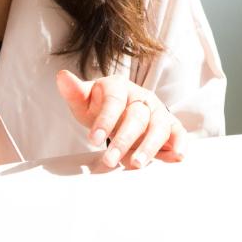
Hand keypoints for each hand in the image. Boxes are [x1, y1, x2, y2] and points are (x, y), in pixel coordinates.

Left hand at [55, 70, 184, 169]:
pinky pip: (178, 132)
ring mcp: (157, 111)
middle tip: (110, 160)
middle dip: (123, 140)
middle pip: (137, 117)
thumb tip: (62, 77)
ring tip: (135, 165)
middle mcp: (142, 97)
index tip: (92, 140)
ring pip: (158, 127)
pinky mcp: (169, 125)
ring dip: (149, 147)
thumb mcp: (85, 100)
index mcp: (119, 87)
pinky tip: (175, 157)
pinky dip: (179, 144)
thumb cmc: (101, 106)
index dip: (105, 120)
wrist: (120, 109)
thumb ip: (74, 92)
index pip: (114, 101)